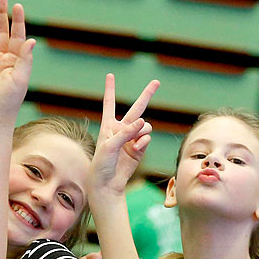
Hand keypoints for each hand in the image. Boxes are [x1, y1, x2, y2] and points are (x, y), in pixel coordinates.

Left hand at [89, 74, 157, 197]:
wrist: (107, 183)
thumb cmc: (101, 164)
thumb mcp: (109, 146)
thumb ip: (125, 133)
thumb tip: (143, 123)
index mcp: (108, 125)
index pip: (110, 104)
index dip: (110, 89)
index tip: (110, 75)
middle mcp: (121, 129)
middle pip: (137, 108)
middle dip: (147, 95)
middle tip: (156, 82)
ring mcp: (132, 139)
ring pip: (145, 126)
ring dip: (142, 130)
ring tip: (133, 142)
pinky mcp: (139, 149)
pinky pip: (147, 139)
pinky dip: (143, 142)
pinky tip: (135, 149)